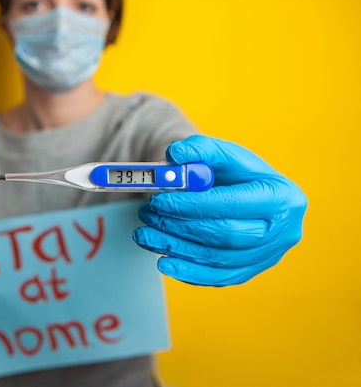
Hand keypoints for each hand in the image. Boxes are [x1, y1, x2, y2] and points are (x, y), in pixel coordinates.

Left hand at [132, 135, 306, 285]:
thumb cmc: (234, 173)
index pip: (232, 204)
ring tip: (144, 235)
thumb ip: (199, 149)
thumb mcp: (221, 153)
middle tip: (148, 216)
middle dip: (180, 227)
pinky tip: (163, 261)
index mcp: (281, 196)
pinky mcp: (250, 272)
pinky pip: (217, 278)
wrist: (245, 195)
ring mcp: (268, 257)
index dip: (192, 205)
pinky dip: (188, 272)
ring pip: (217, 259)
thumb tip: (175, 154)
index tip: (159, 201)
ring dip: (176, 248)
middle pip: (226, 235)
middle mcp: (282, 231)